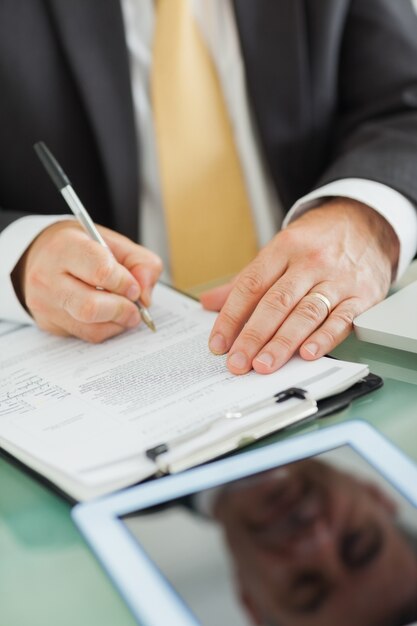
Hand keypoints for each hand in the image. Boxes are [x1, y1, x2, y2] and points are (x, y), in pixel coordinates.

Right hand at [13, 220, 161, 341]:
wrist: (42, 256)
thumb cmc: (82, 249)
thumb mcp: (114, 243)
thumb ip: (141, 263)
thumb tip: (145, 297)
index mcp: (65, 247)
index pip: (101, 271)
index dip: (125, 283)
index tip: (134, 288)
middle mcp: (48, 276)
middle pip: (91, 307)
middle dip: (122, 310)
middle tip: (134, 307)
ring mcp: (45, 303)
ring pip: (90, 327)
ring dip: (117, 323)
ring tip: (124, 310)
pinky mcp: (48, 323)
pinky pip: (85, 335)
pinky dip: (106, 329)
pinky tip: (109, 316)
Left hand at [201, 199, 398, 373]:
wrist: (367, 222)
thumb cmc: (317, 242)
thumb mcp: (280, 250)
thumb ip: (246, 281)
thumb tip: (208, 303)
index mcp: (284, 248)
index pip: (251, 285)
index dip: (231, 316)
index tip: (218, 343)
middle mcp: (311, 262)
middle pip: (277, 302)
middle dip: (254, 335)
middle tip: (237, 362)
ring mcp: (338, 279)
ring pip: (306, 313)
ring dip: (283, 342)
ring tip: (264, 364)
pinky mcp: (363, 296)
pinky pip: (342, 319)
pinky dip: (324, 338)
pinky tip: (307, 354)